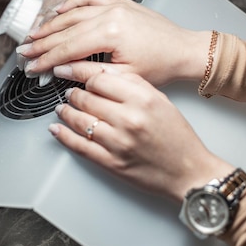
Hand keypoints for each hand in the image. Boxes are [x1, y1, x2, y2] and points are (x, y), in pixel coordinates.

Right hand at [17, 0, 211, 86]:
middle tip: (24, 53)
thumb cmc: (161, 65)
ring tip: (34, 35)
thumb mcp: (124, 77)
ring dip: (51, 24)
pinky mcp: (119, 2)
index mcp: (111, 33)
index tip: (32, 68)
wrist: (184, 50)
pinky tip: (58, 11)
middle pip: (66, 29)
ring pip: (73, 13)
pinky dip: (72, 4)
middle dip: (42, 43)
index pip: (68, 48)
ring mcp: (114, 5)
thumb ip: (89, 73)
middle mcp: (110, 14)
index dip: (46, 60)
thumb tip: (62, 71)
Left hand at [49, 67, 232, 201]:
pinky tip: (56, 129)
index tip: (74, 73)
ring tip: (62, 108)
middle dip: (73, 93)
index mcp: (142, 99)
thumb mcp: (161, 100)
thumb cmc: (177, 137)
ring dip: (66, 112)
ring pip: (79, 120)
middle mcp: (128, 119)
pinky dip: (63, 136)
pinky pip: (79, 146)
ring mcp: (118, 142)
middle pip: (86, 98)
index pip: (99, 79)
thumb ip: (133, 84)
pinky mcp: (111, 163)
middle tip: (69, 92)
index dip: (83, 75)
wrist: (189, 172)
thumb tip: (103, 74)